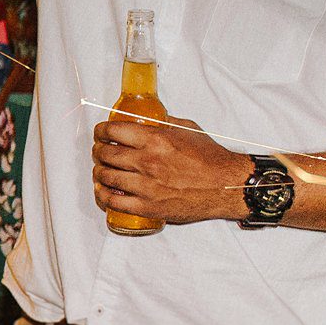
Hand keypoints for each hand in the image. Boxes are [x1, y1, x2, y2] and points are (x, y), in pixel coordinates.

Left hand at [92, 114, 249, 224]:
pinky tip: (103, 192)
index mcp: (155, 140)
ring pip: (105, 177)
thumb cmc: (211, 159)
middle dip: (98, 151)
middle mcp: (147, 162)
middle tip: (100, 151)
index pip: (113, 131)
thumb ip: (164, 123)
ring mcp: (146, 186)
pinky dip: (103, 196)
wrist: (227, 186)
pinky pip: (114, 202)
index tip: (101, 133)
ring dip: (99, 172)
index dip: (101, 131)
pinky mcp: (148, 207)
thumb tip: (148, 118)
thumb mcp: (188, 129)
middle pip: (105, 153)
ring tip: (102, 170)